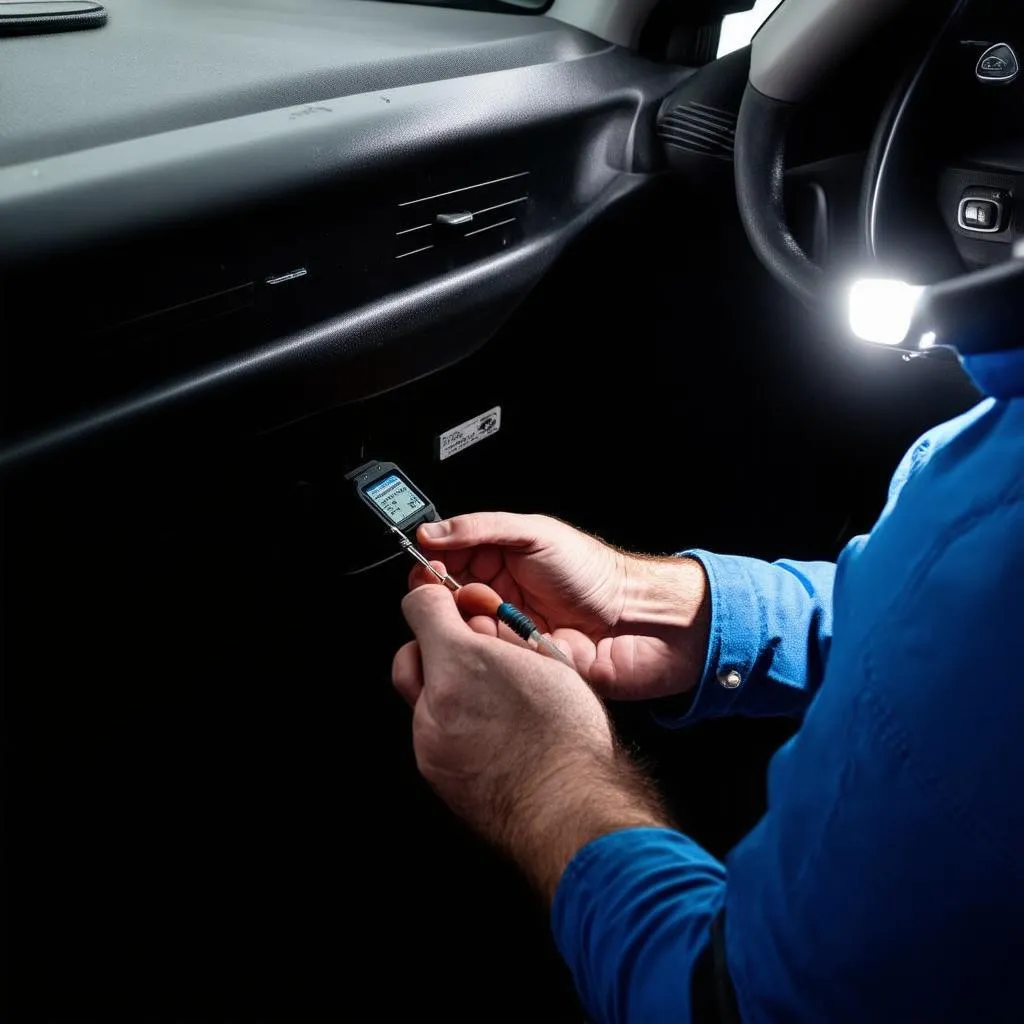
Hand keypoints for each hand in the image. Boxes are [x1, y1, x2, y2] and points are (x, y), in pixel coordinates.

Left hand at [393, 584, 667, 899]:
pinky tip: (490, 734)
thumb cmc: (568, 739)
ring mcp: (428, 742)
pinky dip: (452, 726)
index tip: (448, 606)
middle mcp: (433, 702)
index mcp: (461, 663)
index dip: (435, 600)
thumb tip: (486, 621)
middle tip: (468, 652)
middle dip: (432, 648)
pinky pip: (431, 735)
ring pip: (420, 698)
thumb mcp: (548, 662)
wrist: (570, 809)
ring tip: (490, 701)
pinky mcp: (434, 773)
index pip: (420, 606)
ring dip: (445, 690)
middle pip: (409, 655)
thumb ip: (505, 635)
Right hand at [413, 513, 710, 700]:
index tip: (428, 568)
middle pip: (446, 602)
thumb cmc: (596, 574)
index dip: (431, 566)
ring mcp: (506, 632)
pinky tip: (510, 643)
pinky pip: (488, 663)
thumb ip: (481, 529)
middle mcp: (497, 596)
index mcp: (498, 560)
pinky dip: (493, 653)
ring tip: (498, 617)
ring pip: (463, 634)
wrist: (638, 622)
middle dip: (449, 600)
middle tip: (468, 594)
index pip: (445, 561)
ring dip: (475, 627)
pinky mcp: (516, 664)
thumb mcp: (536, 534)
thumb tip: (433, 530)